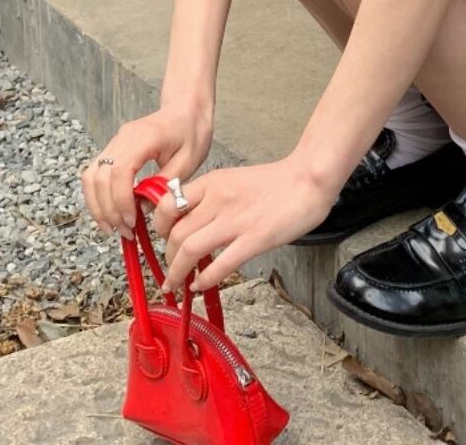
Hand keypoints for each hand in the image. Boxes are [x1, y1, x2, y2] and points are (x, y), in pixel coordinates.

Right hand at [80, 100, 213, 241]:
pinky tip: (111, 213)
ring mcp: (115, 140)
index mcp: (145, 137)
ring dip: (98, 205)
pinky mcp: (113, 148)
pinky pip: (95, 173)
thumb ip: (165, 185)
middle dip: (108, 209)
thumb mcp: (189, 161)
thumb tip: (143, 210)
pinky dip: (98, 196)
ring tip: (113, 228)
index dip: (121, 201)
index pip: (120, 171)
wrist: (187, 108)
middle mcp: (124, 136)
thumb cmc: (192, 132)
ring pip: (91, 175)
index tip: (132, 222)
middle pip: (100, 176)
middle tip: (125, 232)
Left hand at [150, 157, 333, 294]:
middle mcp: (218, 200)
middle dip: (166, 257)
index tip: (161, 240)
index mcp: (212, 182)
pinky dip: (204, 279)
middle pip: (175, 232)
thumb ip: (211, 198)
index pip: (167, 204)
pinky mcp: (254, 239)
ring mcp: (235, 220)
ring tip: (177, 284)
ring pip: (189, 249)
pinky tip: (200, 286)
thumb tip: (191, 222)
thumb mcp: (233, 180)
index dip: (157, 228)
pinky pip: (220, 264)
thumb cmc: (275, 182)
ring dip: (177, 273)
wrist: (308, 178)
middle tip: (169, 270)